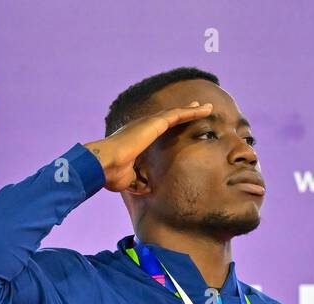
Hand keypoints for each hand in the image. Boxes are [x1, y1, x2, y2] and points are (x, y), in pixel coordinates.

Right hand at [83, 102, 213, 191]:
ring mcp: (148, 123)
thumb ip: (139, 180)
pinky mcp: (155, 123)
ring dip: (192, 110)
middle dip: (182, 112)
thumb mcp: (129, 179)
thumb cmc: (112, 173)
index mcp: (136, 138)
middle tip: (196, 107)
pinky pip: (178, 115)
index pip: (156, 130)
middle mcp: (142, 127)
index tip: (177, 123)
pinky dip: (192, 111)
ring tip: (208, 107)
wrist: (104, 164)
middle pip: (168, 117)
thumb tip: (147, 187)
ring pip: (176, 113)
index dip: (168, 125)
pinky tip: (205, 109)